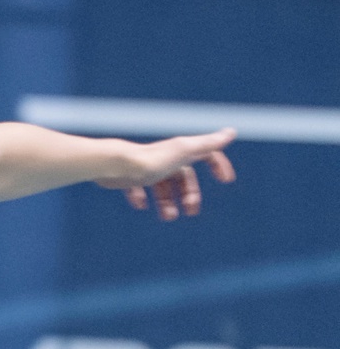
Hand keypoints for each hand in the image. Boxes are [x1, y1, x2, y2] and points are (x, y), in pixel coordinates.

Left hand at [93, 130, 236, 221]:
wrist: (116, 165)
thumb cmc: (152, 160)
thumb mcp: (185, 152)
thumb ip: (208, 144)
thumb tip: (232, 132)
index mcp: (181, 150)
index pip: (207, 153)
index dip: (218, 165)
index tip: (226, 180)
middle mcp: (165, 157)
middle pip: (184, 177)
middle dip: (190, 194)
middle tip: (190, 211)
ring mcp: (148, 167)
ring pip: (162, 187)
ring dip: (167, 203)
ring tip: (168, 217)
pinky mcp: (130, 176)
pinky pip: (138, 189)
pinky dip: (141, 198)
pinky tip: (140, 205)